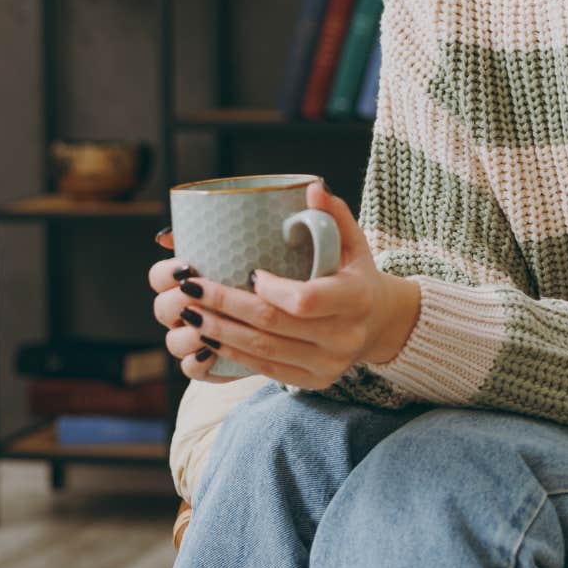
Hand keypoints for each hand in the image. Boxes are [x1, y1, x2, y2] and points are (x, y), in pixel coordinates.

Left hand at [147, 181, 413, 388]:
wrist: (378, 323)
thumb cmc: (356, 274)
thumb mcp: (353, 241)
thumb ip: (332, 214)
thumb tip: (311, 187)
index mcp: (355, 298)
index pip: (305, 300)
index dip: (271, 290)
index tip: (247, 271)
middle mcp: (343, 337)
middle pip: (272, 325)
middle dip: (225, 305)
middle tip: (192, 288)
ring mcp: (327, 364)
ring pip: (262, 349)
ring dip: (219, 332)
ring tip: (189, 313)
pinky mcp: (312, 380)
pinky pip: (265, 368)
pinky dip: (232, 353)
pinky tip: (207, 338)